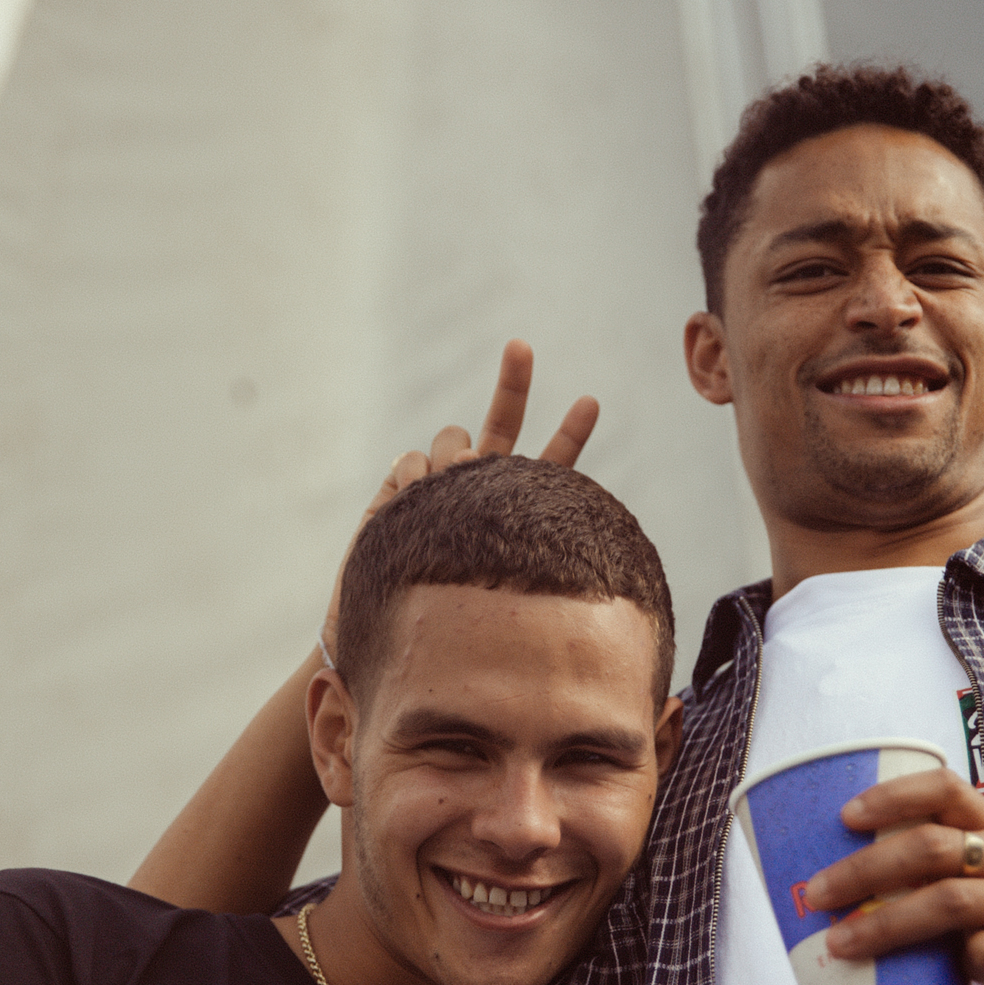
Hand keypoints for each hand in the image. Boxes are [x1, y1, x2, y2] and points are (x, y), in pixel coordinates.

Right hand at [322, 340, 598, 651]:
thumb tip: (472, 449)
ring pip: (452, 437)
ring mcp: (438, 484)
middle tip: (522, 346)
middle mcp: (480, 488)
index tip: (591, 403)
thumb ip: (498, 512)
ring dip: (451, 457)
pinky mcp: (399, 488)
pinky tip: (407, 504)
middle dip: (513, 381)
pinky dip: (411, 479)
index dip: (571, 434)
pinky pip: (410, 460)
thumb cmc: (449, 625)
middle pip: (503, 422)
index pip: (551, 466)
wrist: (393, 638)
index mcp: (517, 508)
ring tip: (441, 497)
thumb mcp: (493, 575)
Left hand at [802, 768, 983, 984]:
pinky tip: (946, 976)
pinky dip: (957, 964)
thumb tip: (839, 884)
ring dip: (886, 924)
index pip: (944, 788)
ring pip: (950, 902)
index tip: (845, 817)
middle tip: (817, 894)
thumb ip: (935, 870)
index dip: (893, 795)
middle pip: (930, 848)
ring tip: (840, 943)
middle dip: (864, 870)